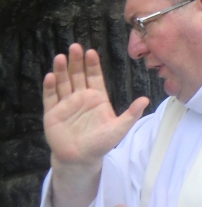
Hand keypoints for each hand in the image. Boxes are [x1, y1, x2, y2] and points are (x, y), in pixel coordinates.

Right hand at [44, 44, 148, 206]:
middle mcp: (80, 97)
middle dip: (76, 62)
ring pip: (63, 83)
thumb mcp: (119, 128)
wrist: (81, 159)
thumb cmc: (101, 143)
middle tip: (75, 47)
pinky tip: (50, 77)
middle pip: (77, 75)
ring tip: (60, 57)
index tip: (91, 52)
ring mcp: (66, 104)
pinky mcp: (52, 114)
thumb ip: (131, 114)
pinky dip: (50, 87)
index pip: (94, 77)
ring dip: (61, 70)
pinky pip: (50, 98)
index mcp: (97, 97)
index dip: (92, 65)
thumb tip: (146, 99)